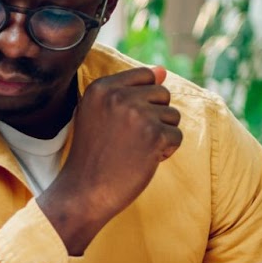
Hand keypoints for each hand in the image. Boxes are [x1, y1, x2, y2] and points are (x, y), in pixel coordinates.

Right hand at [39, 66, 181, 253]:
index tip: (126, 122)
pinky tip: (143, 160)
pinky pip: (177, 136)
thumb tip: (163, 70)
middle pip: (162, 94)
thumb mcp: (101, 114)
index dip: (144, 100)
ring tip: (135, 150)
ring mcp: (137, 114)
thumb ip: (129, 89)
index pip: (145, 75)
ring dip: (161, 135)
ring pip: (173, 115)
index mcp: (102, 87)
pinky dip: (166, 151)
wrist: (84, 192)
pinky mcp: (154, 135)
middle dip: (155, 117)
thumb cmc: (94, 155)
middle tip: (130, 140)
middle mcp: (119, 95)